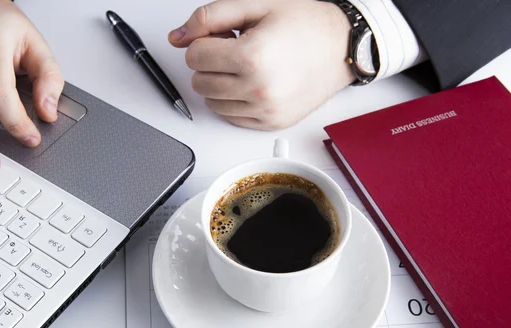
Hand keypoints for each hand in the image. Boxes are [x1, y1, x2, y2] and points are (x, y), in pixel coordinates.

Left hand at [169, 0, 354, 129]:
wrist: (341, 48)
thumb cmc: (304, 24)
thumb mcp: (256, 5)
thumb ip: (211, 17)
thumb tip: (177, 37)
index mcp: (251, 57)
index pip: (194, 56)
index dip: (204, 42)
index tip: (223, 36)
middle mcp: (258, 89)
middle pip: (199, 81)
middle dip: (210, 63)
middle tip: (236, 49)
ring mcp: (265, 110)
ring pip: (211, 102)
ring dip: (220, 83)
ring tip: (247, 66)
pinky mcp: (270, 123)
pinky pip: (230, 116)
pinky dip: (233, 100)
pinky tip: (252, 82)